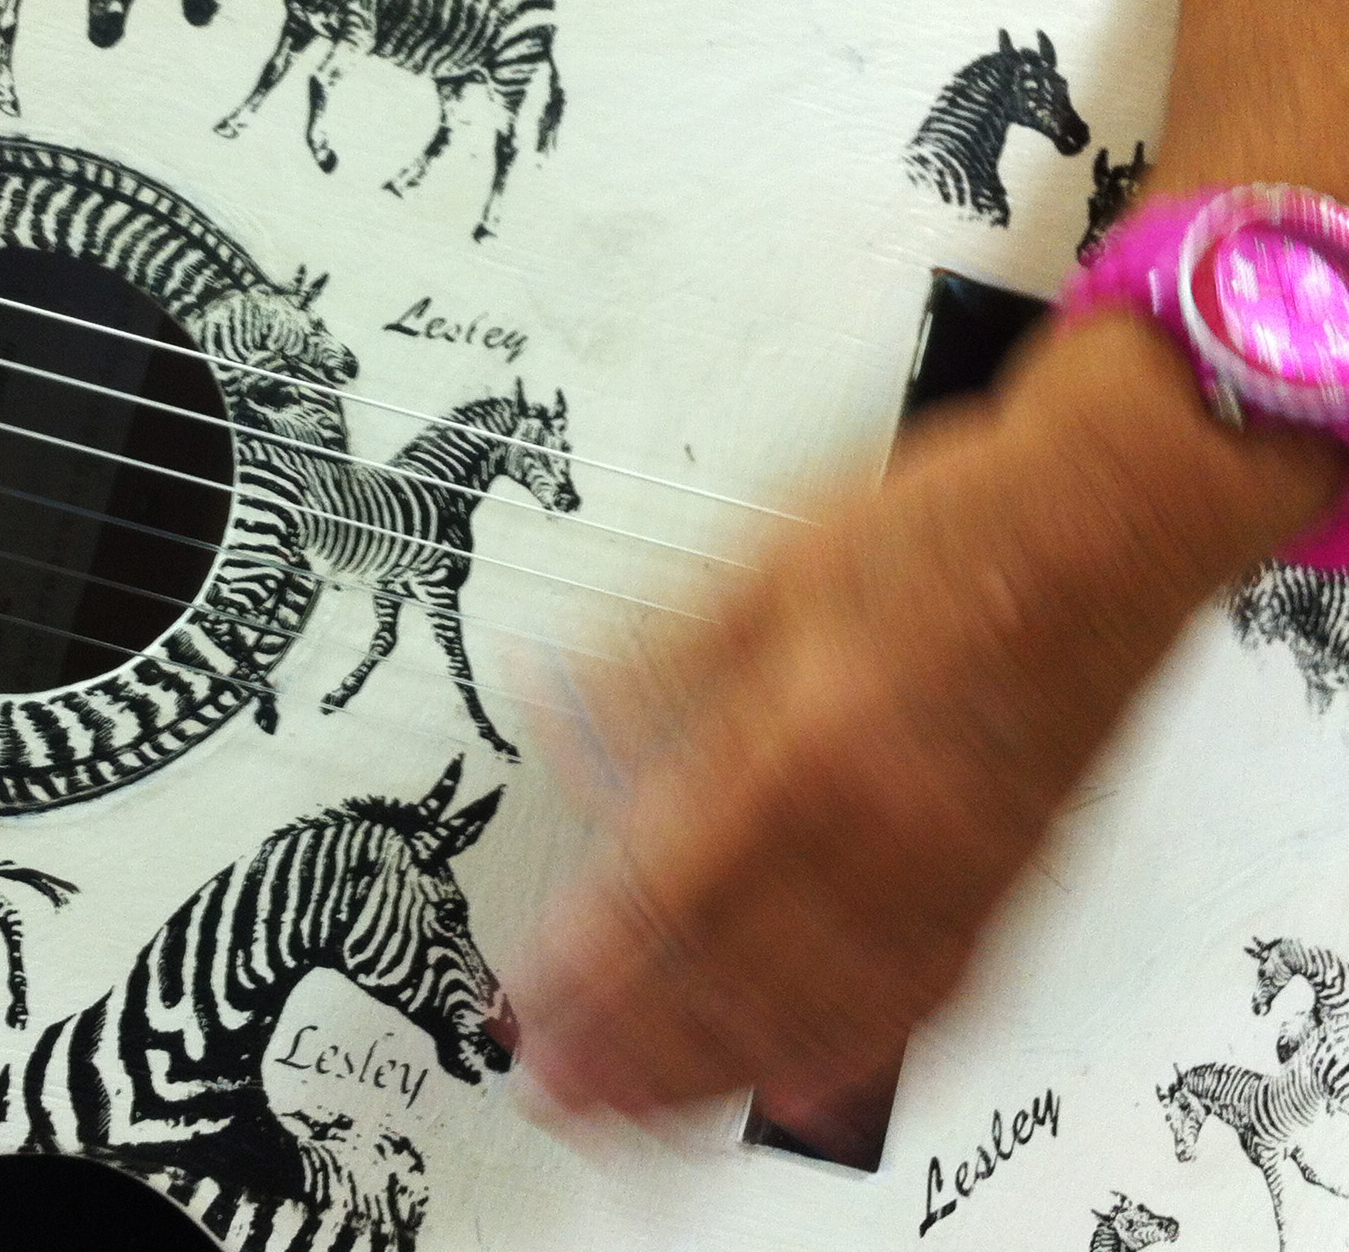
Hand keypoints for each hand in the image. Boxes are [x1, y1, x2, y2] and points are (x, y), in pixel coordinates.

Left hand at [515, 315, 1341, 1150]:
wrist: (1109, 520)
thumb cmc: (947, 529)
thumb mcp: (761, 565)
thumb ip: (653, 662)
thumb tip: (560, 726)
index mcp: (807, 741)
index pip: (670, 893)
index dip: (589, 964)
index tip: (526, 1002)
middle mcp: (885, 831)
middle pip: (734, 980)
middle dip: (630, 1051)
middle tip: (550, 1084)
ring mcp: (954, 873)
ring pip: (819, 1017)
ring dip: (712, 1078)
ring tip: (631, 1116)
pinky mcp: (1005, 888)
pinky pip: (920, 1009)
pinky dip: (840, 1060)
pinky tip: (785, 1086)